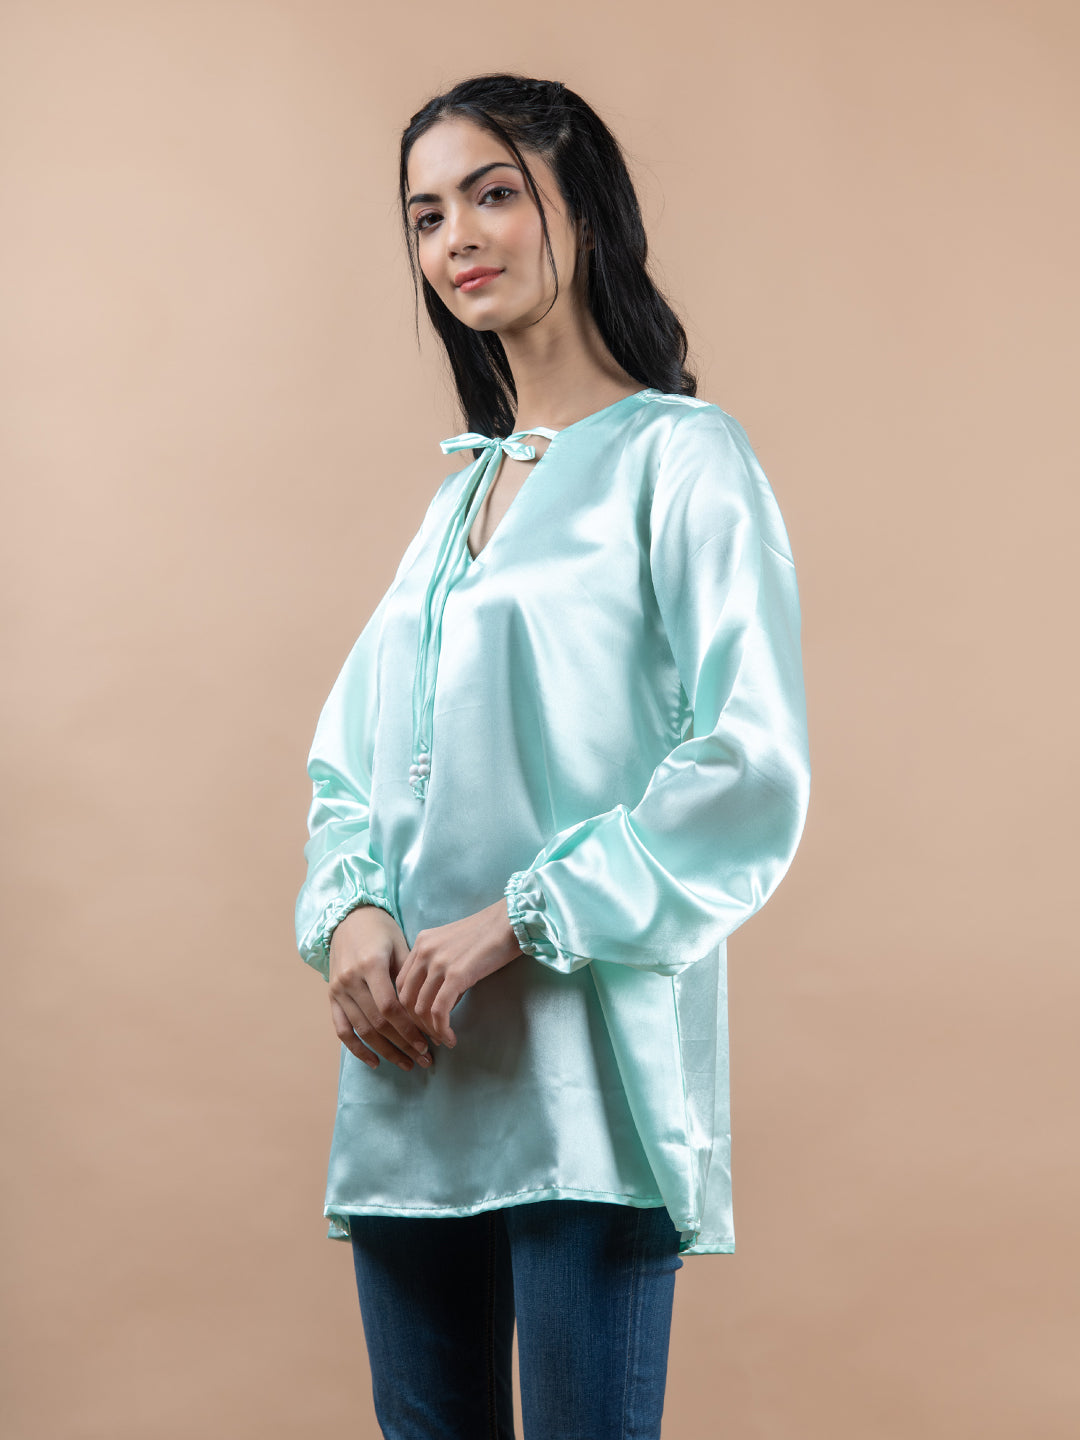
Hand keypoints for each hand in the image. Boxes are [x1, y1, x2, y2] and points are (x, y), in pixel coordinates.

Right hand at [327, 905, 436, 1071]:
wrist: (348, 919)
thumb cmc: (382, 932)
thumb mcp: (400, 946)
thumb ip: (411, 977)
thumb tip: (432, 1011)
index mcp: (371, 965)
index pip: (390, 1008)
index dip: (409, 1029)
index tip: (427, 1043)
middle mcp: (351, 979)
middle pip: (377, 1023)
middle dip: (403, 1044)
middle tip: (424, 1059)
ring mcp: (338, 990)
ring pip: (362, 1030)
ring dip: (386, 1051)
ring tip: (406, 1064)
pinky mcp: (331, 997)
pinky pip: (342, 1029)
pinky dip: (357, 1049)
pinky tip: (375, 1062)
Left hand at [395, 898, 522, 1047]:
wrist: (510, 922)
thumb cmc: (488, 935)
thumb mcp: (453, 947)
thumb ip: (439, 970)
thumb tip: (439, 1005)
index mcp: (421, 942)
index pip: (402, 983)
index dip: (408, 1008)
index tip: (421, 1022)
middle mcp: (424, 951)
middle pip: (406, 998)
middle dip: (416, 1023)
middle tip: (430, 1037)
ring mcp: (439, 962)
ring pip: (421, 1008)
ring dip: (430, 1030)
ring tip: (443, 1040)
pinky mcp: (456, 975)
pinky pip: (439, 1011)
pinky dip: (442, 1029)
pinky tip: (451, 1038)